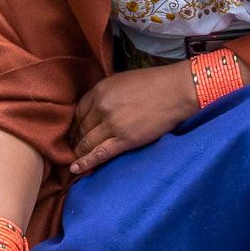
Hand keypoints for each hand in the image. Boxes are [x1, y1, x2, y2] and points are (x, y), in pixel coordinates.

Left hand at [71, 64, 200, 175]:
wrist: (176, 91)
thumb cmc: (154, 83)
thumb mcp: (122, 81)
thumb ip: (107, 94)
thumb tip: (97, 108)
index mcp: (100, 90)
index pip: (78, 112)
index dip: (74, 125)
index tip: (74, 132)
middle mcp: (101, 107)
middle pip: (80, 128)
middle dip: (75, 140)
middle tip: (72, 148)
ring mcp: (112, 124)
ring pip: (86, 143)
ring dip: (79, 153)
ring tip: (75, 160)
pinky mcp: (125, 140)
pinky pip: (99, 154)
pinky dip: (86, 163)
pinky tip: (76, 169)